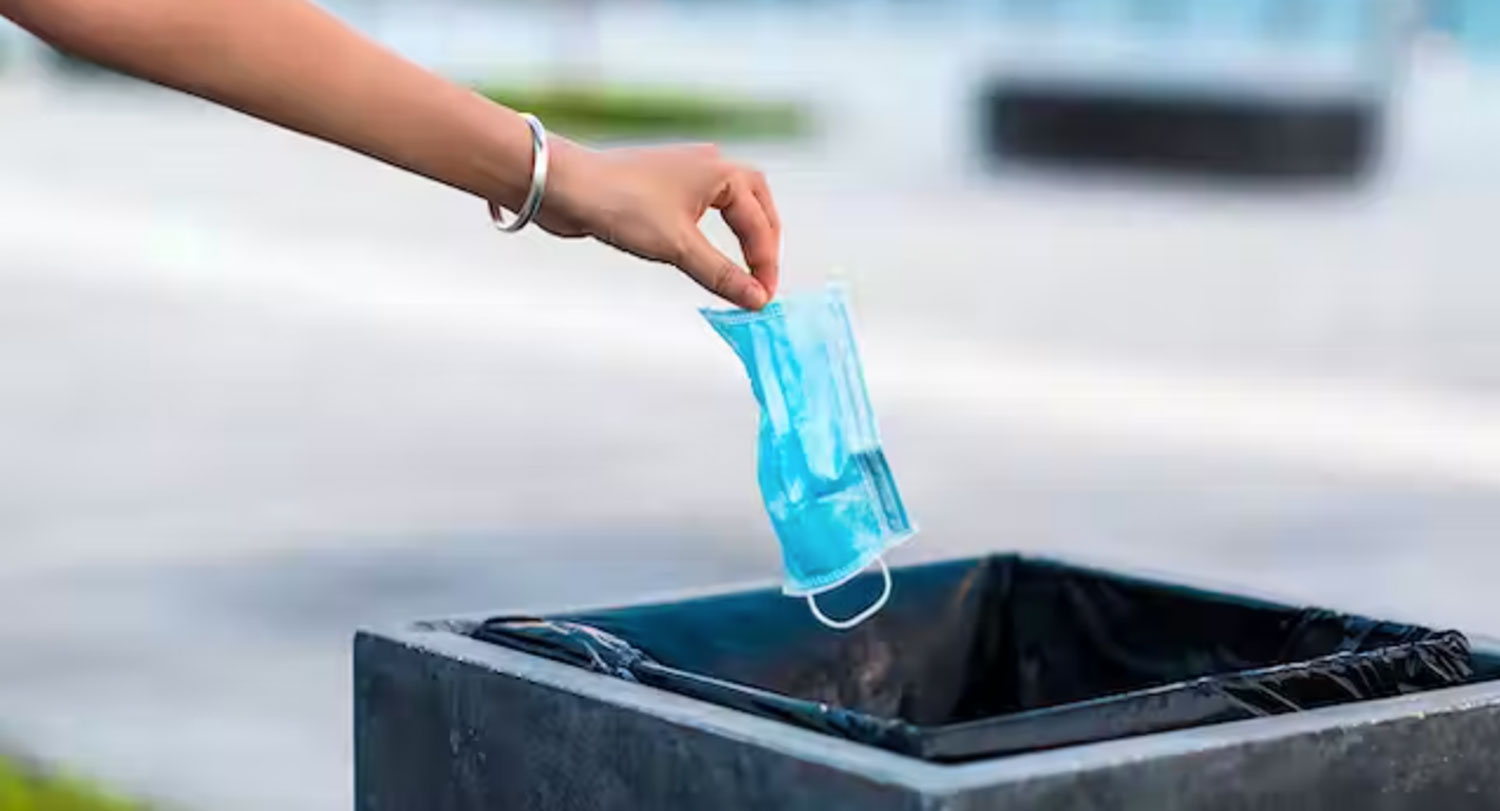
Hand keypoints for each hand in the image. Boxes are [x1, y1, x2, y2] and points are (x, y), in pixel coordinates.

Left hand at [540, 139, 780, 309]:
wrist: (565, 186)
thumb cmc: (620, 204)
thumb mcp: (677, 246)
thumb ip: (721, 274)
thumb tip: (756, 299)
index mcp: (722, 171)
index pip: (759, 223)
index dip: (764, 264)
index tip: (762, 299)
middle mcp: (709, 165)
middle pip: (756, 205)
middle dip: (764, 243)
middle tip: (763, 281)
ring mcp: (687, 173)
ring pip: (733, 204)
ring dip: (743, 235)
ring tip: (746, 269)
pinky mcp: (664, 186)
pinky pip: (705, 209)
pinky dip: (715, 234)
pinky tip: (708, 252)